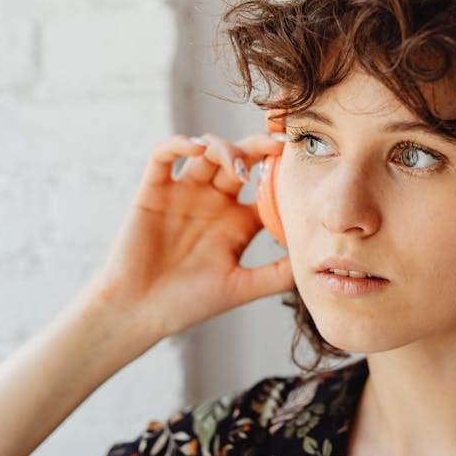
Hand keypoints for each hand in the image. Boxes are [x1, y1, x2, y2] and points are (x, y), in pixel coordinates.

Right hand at [81, 132, 292, 343]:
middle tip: (277, 145)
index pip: (266, 185)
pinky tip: (196, 147)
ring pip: (207, 150)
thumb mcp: (241, 287)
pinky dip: (179, 143)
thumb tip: (317, 258)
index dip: (283, 171)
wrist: (139, 312)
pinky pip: (164, 156)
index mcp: (237, 221)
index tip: (302, 163)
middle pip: (241, 158)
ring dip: (224, 147)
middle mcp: (213, 201)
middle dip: (259, 146)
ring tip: (238, 166)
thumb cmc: (188, 304)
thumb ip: (277, 273)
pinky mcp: (153, 190)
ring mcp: (183, 192)